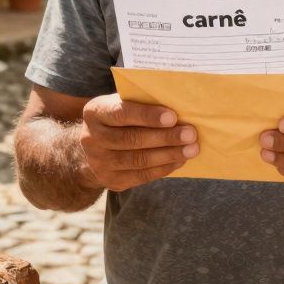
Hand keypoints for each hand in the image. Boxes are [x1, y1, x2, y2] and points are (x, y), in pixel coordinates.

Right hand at [78, 94, 197, 191]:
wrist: (93, 149)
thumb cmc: (117, 120)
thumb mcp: (120, 104)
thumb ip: (140, 102)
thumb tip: (176, 103)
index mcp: (95, 113)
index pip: (121, 113)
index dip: (147, 116)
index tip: (173, 117)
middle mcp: (92, 138)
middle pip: (132, 139)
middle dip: (165, 137)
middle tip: (190, 134)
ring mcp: (99, 163)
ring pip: (139, 160)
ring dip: (169, 155)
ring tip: (191, 149)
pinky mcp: (111, 181)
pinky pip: (142, 176)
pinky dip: (163, 168)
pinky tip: (179, 160)